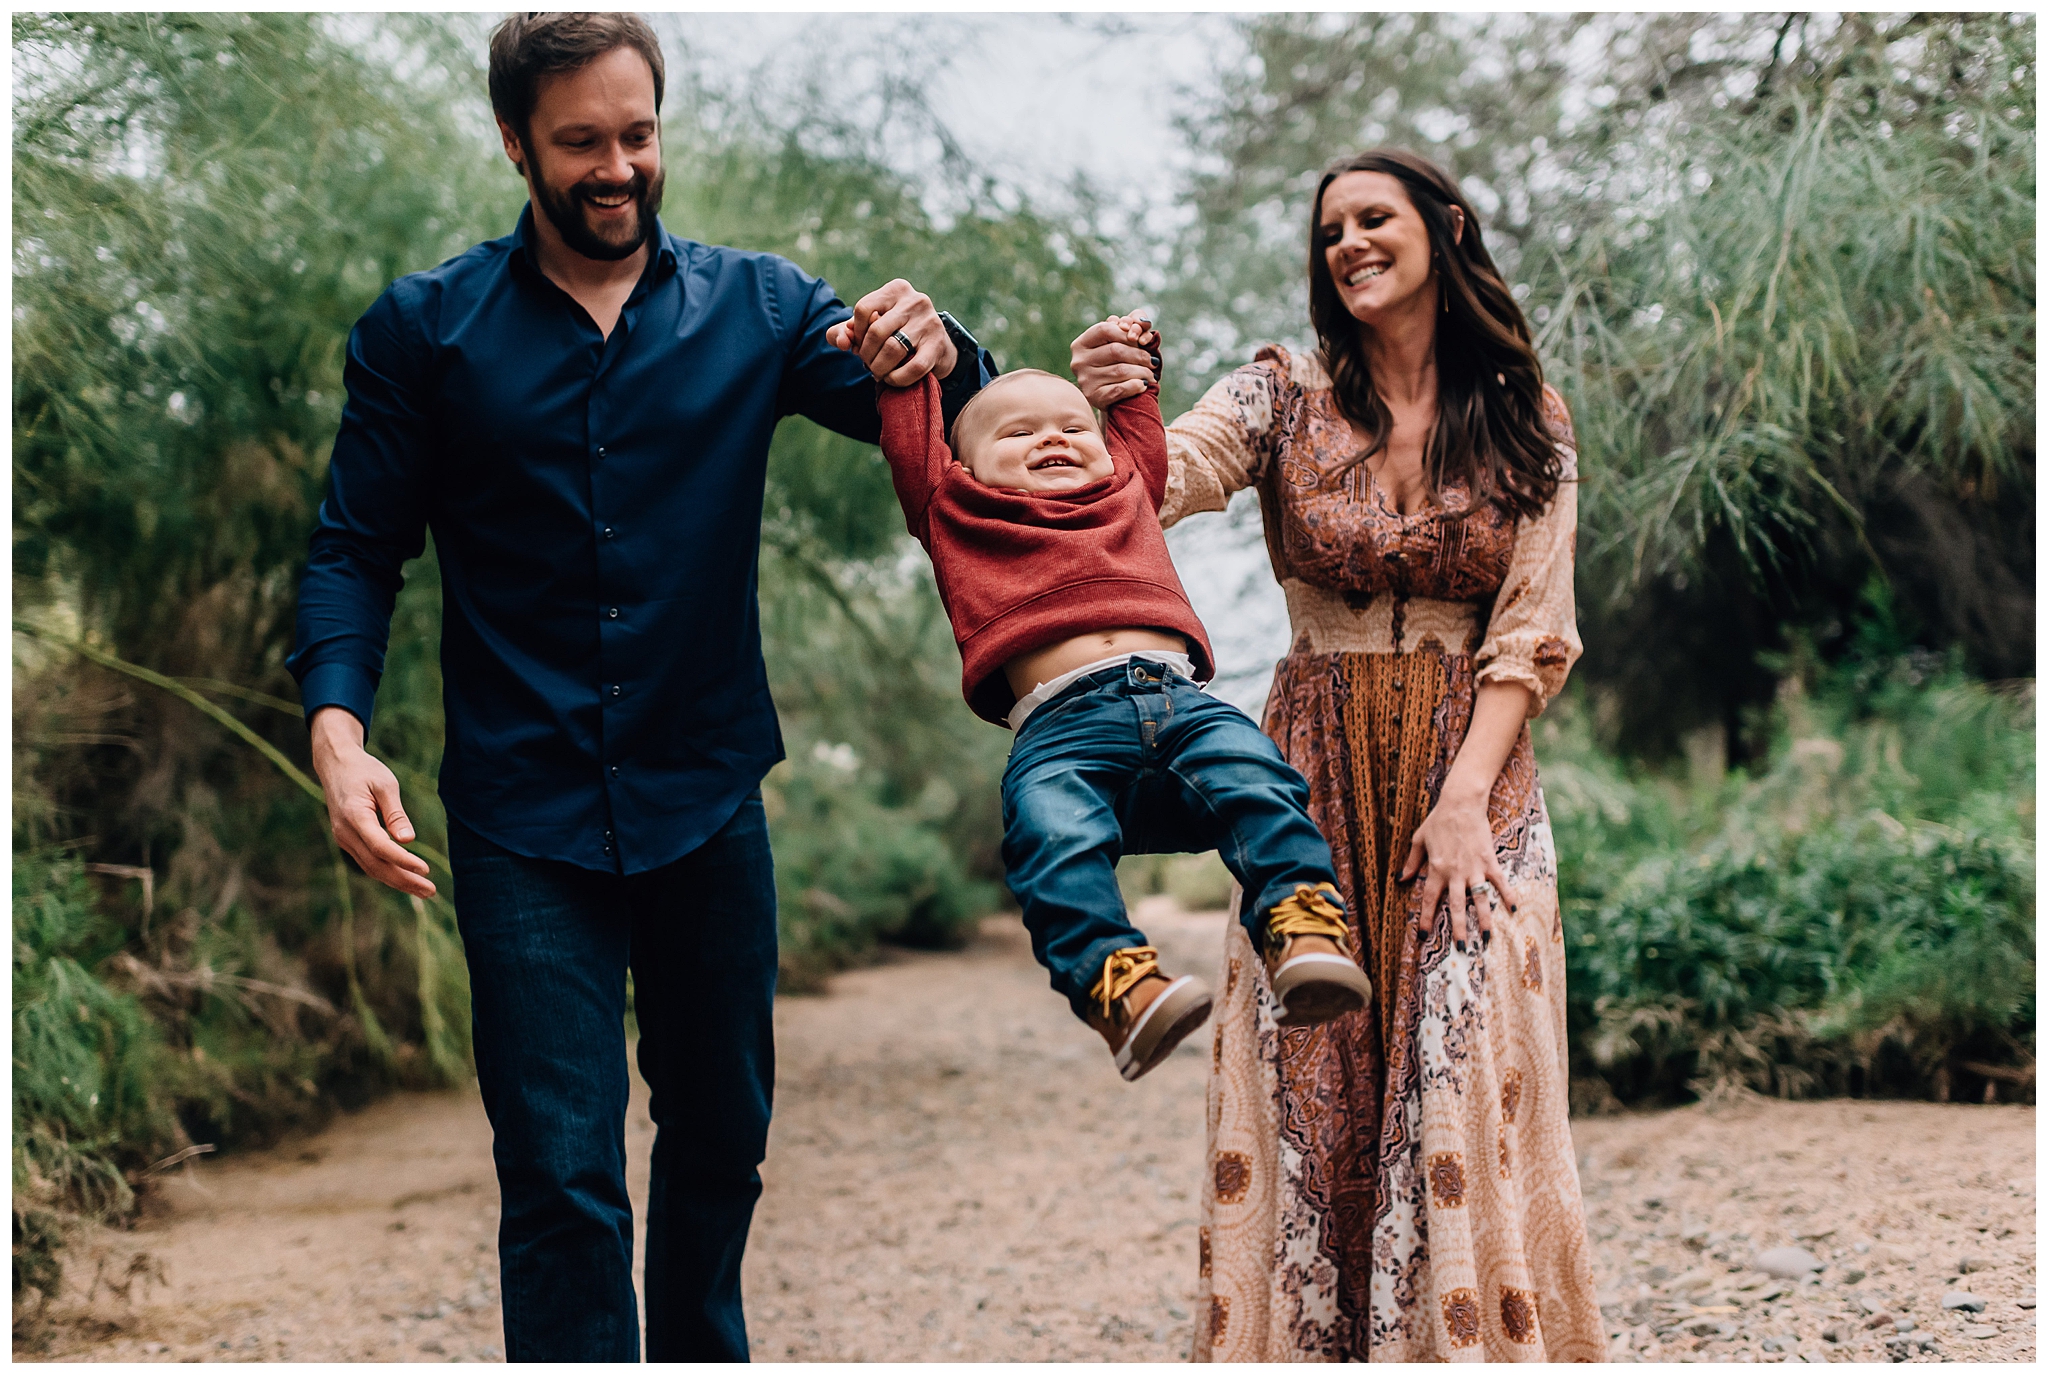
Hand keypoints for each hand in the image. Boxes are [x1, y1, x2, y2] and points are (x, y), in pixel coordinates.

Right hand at [309, 706, 435, 898]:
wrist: (336, 765)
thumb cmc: (364, 771)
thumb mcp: (385, 784)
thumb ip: (396, 813)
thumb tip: (409, 840)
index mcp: (354, 816)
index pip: (380, 846)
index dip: (403, 860)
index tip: (425, 869)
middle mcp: (345, 832)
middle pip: (376, 865)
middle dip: (404, 880)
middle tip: (431, 890)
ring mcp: (343, 839)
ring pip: (371, 868)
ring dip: (398, 881)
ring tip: (424, 890)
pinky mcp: (347, 841)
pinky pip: (368, 862)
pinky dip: (387, 873)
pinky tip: (406, 879)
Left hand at [824, 279, 957, 385]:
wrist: (938, 346)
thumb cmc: (897, 333)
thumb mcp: (871, 326)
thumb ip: (846, 331)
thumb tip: (842, 340)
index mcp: (896, 290)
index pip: (863, 309)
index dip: (856, 332)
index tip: (859, 344)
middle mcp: (914, 300)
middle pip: (876, 331)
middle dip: (866, 354)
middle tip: (868, 364)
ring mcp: (929, 322)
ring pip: (892, 349)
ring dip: (879, 368)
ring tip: (878, 373)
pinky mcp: (938, 345)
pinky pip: (913, 367)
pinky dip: (897, 378)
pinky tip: (892, 379)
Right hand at [1070, 314, 1157, 408]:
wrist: (1109, 396)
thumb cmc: (1117, 363)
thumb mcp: (1120, 341)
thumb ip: (1131, 325)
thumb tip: (1143, 322)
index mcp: (1082, 344)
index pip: (1104, 329)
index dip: (1126, 332)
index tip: (1141, 340)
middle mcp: (1079, 361)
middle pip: (1115, 350)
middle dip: (1139, 355)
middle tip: (1154, 361)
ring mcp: (1085, 380)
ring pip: (1120, 370)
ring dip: (1142, 372)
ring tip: (1152, 375)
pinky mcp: (1093, 397)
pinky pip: (1119, 389)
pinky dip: (1135, 386)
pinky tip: (1144, 385)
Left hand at [1399, 788, 1513, 950]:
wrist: (1460, 804)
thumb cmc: (1438, 821)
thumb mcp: (1419, 840)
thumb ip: (1411, 862)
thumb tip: (1401, 879)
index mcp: (1436, 869)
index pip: (1429, 900)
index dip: (1426, 919)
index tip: (1424, 936)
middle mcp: (1454, 873)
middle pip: (1456, 907)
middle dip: (1458, 929)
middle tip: (1461, 949)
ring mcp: (1473, 868)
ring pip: (1479, 899)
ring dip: (1483, 920)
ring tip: (1487, 939)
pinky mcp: (1489, 861)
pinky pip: (1499, 882)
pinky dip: (1507, 895)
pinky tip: (1514, 910)